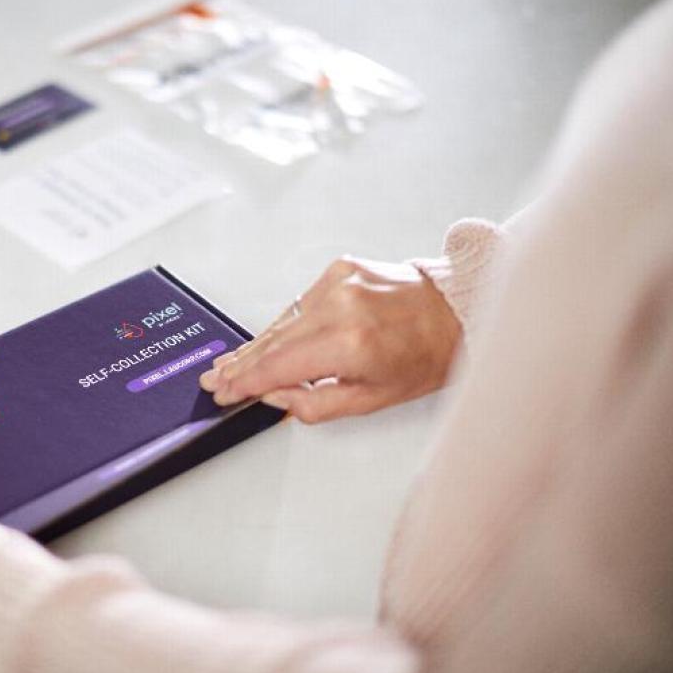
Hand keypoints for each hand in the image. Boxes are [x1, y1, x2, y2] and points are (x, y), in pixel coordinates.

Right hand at [199, 257, 460, 422]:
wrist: (457, 308)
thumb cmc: (426, 354)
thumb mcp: (373, 399)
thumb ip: (315, 404)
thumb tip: (276, 396)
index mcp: (349, 344)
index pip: (277, 366)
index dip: (245, 382)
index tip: (225, 392)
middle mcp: (339, 307)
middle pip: (272, 341)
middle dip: (241, 364)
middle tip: (215, 380)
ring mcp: (337, 283)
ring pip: (282, 320)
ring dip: (257, 345)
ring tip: (233, 364)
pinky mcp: (339, 268)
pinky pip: (299, 303)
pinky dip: (284, 323)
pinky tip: (269, 339)